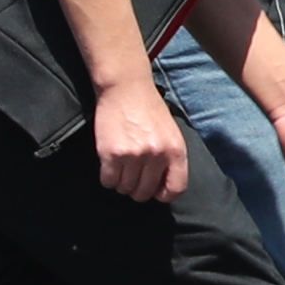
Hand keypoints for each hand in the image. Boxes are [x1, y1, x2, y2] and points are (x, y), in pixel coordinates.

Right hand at [90, 80, 188, 204]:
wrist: (126, 89)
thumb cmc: (149, 110)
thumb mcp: (171, 133)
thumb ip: (170, 158)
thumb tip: (163, 186)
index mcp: (176, 151)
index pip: (176, 188)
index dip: (164, 195)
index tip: (155, 193)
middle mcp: (157, 155)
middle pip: (146, 192)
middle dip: (137, 191)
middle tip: (132, 180)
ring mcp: (134, 156)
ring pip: (125, 188)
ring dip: (121, 184)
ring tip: (121, 170)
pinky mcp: (112, 154)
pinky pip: (108, 181)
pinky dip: (108, 179)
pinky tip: (110, 167)